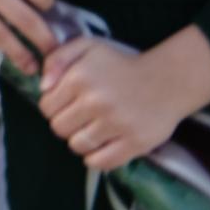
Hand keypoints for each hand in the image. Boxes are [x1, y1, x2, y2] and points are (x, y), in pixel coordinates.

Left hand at [38, 36, 196, 170]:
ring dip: (79, 141)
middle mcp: (95, 102)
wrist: (167, 80)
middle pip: (59, 128)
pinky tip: (100, 146)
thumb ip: (57, 59)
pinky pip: (101, 162)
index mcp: (79, 78)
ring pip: (77, 146)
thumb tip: (42, 87)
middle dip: (64, 124)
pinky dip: (95, 159)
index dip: (52, 107)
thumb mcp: (86, 46)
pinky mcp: (135, 143)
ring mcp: (116, 124)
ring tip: (90, 130)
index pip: (46, 107)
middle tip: (78, 118)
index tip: (65, 104)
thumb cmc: (121, 63)